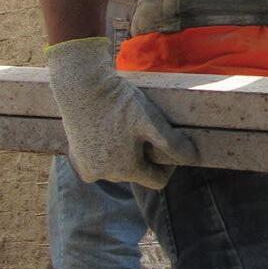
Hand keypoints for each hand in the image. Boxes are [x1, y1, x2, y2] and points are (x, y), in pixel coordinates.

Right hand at [46, 36, 197, 188]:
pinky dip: (104, 152)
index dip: (167, 166)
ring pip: (116, 168)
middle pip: (135, 173)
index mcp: (126, 170)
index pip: (157, 181)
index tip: (166, 145)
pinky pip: (98, 162)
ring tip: (123, 128)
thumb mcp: (151, 122)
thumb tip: (192, 159)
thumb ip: (172, 144)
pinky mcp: (75, 159)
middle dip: (143, 156)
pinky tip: (106, 131)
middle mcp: (104, 176)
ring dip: (123, 154)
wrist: (82, 87)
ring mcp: (87, 168)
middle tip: (142, 130)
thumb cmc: (119, 103)